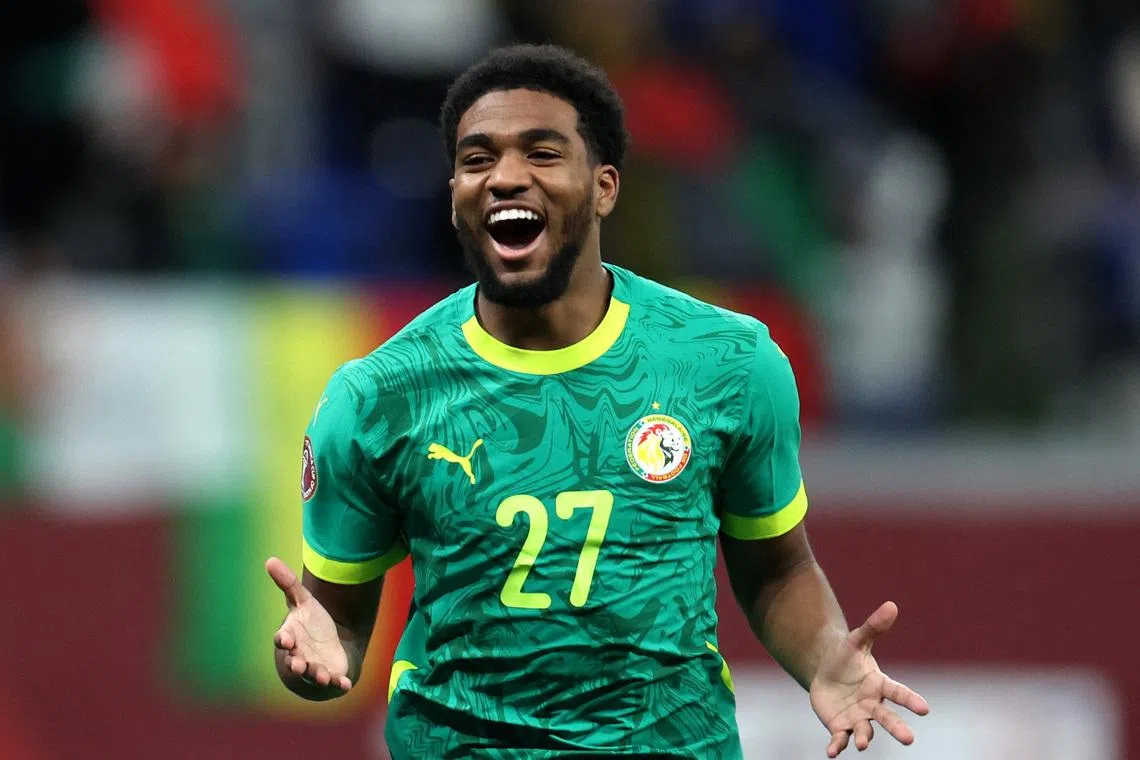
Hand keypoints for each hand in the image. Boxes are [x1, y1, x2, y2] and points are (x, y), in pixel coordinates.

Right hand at [266, 557, 352, 692]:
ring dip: (318, 675)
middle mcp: (300, 656)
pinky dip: (340, 684)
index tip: (286, 639)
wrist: (327, 644)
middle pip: (295, 662)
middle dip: (297, 664)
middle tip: (298, 664)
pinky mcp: (333, 675)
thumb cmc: (310, 623)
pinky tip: (346, 684)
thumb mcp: (302, 601)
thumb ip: (288, 584)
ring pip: (314, 674)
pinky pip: (336, 683)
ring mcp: (316, 667)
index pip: (284, 639)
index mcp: (292, 638)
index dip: (284, 640)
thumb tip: (269, 559)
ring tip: (323, 676)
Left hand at [810, 601, 928, 756]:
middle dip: (897, 728)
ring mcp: (857, 718)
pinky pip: (840, 738)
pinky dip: (837, 746)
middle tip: (909, 740)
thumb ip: (874, 626)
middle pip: (887, 718)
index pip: (899, 692)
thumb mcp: (856, 640)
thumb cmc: (846, 657)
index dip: (911, 700)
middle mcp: (872, 705)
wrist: (826, 672)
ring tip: (863, 745)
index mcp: (880, 684)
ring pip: (865, 731)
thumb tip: (891, 605)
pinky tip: (832, 753)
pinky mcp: (840, 726)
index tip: (925, 708)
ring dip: (864, 738)